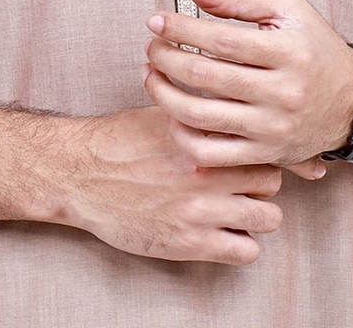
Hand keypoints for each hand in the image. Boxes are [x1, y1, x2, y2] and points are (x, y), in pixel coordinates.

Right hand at [61, 105, 308, 266]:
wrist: (79, 173)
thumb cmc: (119, 140)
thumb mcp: (163, 113)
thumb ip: (201, 111)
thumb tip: (234, 102)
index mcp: (201, 132)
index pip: (262, 139)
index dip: (269, 146)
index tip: (273, 152)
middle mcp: (205, 168)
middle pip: (271, 177)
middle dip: (261, 180)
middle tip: (244, 180)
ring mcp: (199, 207)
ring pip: (267, 216)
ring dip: (256, 213)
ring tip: (236, 207)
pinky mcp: (189, 241)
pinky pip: (245, 250)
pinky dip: (240, 242)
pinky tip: (223, 231)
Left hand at [141, 0, 352, 167]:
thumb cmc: (314, 46)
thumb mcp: (288, 7)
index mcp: (288, 52)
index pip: (220, 41)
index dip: (180, 30)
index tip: (155, 21)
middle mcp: (282, 93)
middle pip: (205, 79)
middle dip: (166, 59)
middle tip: (151, 46)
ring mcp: (272, 128)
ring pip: (201, 117)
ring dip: (163, 95)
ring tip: (151, 74)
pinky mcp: (265, 154)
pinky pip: (211, 153)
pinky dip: (181, 134)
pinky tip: (172, 112)